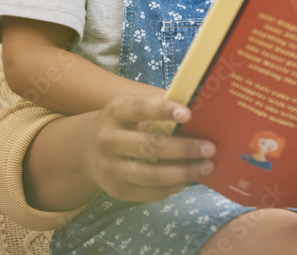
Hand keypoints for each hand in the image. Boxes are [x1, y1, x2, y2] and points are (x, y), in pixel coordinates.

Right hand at [81, 94, 216, 202]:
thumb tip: (202, 103)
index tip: (188, 114)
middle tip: (210, 148)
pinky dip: (172, 187)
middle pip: (148, 146)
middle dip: (183, 148)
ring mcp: (110, 167)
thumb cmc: (125, 122)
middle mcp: (108, 139)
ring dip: (183, 172)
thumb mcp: (134, 106)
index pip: (140, 109)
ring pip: (150, 175)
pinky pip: (148, 193)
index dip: (164, 110)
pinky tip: (188, 179)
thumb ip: (162, 103)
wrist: (86, 148)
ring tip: (207, 167)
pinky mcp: (116, 190)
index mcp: (116, 111)